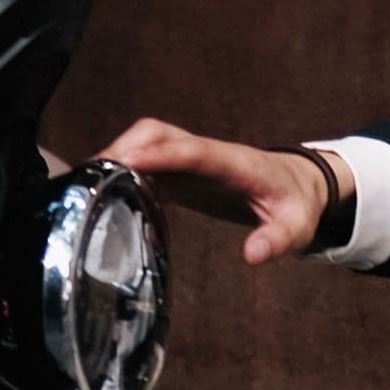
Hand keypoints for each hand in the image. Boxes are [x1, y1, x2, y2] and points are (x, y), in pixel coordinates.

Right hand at [96, 118, 351, 265]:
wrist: (300, 186)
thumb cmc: (297, 204)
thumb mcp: (296, 227)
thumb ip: (277, 241)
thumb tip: (253, 256)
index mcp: (234, 162)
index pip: (191, 150)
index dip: (158, 154)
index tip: (125, 161)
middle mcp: (208, 153)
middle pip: (158, 134)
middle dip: (125, 147)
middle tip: (93, 175)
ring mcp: (194, 160)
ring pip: (148, 143)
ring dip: (119, 155)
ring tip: (89, 183)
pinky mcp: (184, 172)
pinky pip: (149, 163)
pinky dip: (126, 172)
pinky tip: (108, 196)